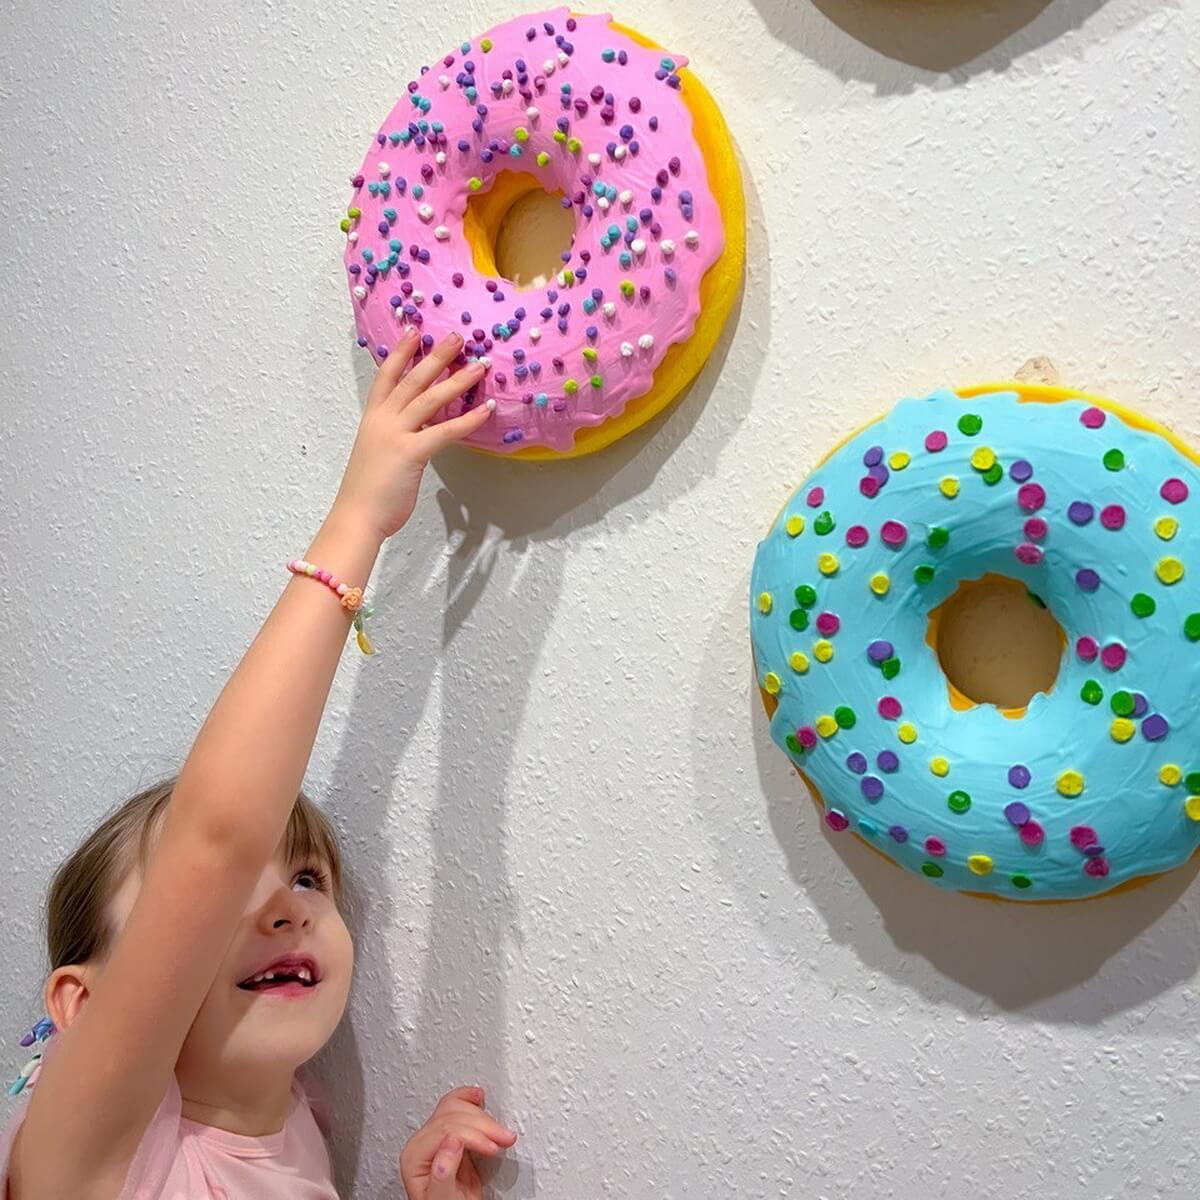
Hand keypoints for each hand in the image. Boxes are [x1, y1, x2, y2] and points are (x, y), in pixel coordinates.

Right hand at [332, 330, 492, 542]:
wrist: (357, 516)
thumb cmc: (367, 492)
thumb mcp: (377, 454)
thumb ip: (394, 438)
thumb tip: (414, 432)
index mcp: (372, 419)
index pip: (387, 376)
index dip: (400, 352)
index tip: (414, 331)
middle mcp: (383, 420)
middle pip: (412, 379)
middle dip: (435, 355)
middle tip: (456, 337)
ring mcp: (396, 434)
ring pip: (429, 398)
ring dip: (457, 379)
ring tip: (478, 365)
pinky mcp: (411, 452)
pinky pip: (444, 430)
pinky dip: (468, 419)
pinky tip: (486, 409)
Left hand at [399, 1086, 517, 1199]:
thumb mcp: (443, 1199)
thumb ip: (443, 1173)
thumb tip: (452, 1142)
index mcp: (415, 1156)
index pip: (445, 1130)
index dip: (473, 1135)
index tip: (493, 1148)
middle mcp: (422, 1142)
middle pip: (452, 1116)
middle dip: (482, 1124)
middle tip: (503, 1137)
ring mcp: (435, 1138)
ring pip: (456, 1107)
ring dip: (482, 1114)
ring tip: (501, 1130)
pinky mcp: (450, 1138)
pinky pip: (457, 1108)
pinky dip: (471, 1102)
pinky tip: (479, 1097)